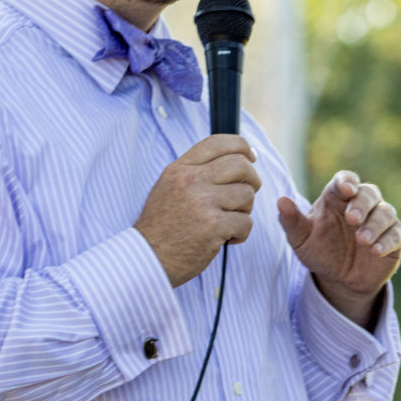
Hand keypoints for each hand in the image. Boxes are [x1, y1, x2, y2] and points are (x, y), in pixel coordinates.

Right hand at [134, 135, 261, 287]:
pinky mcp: (213, 226)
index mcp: (180, 168)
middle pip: (240, 165)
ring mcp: (202, 202)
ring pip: (246, 194)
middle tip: (247, 194)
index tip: (251, 157)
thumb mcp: (169, 186)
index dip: (242, 146)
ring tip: (228, 222)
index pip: (218, 142)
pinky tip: (225, 239)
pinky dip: (241, 233)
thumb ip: (196, 171)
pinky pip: (246, 222)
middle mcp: (190, 180)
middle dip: (252, 179)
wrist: (148, 258)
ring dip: (244, 211)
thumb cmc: (162, 226)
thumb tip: (238, 158)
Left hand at [276, 170, 400, 328]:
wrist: (338, 279)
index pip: (345, 180)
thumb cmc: (319, 251)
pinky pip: (396, 234)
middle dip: (362, 204)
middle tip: (351, 219)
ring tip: (362, 240)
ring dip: (375, 224)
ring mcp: (380, 220)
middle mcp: (362, 204)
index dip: (347, 181)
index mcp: (338, 197)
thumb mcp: (300, 239)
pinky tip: (375, 250)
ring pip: (385, 212)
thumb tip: (281, 201)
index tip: (345, 189)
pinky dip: (387, 240)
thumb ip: (291, 221)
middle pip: (369, 193)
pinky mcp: (394, 238)